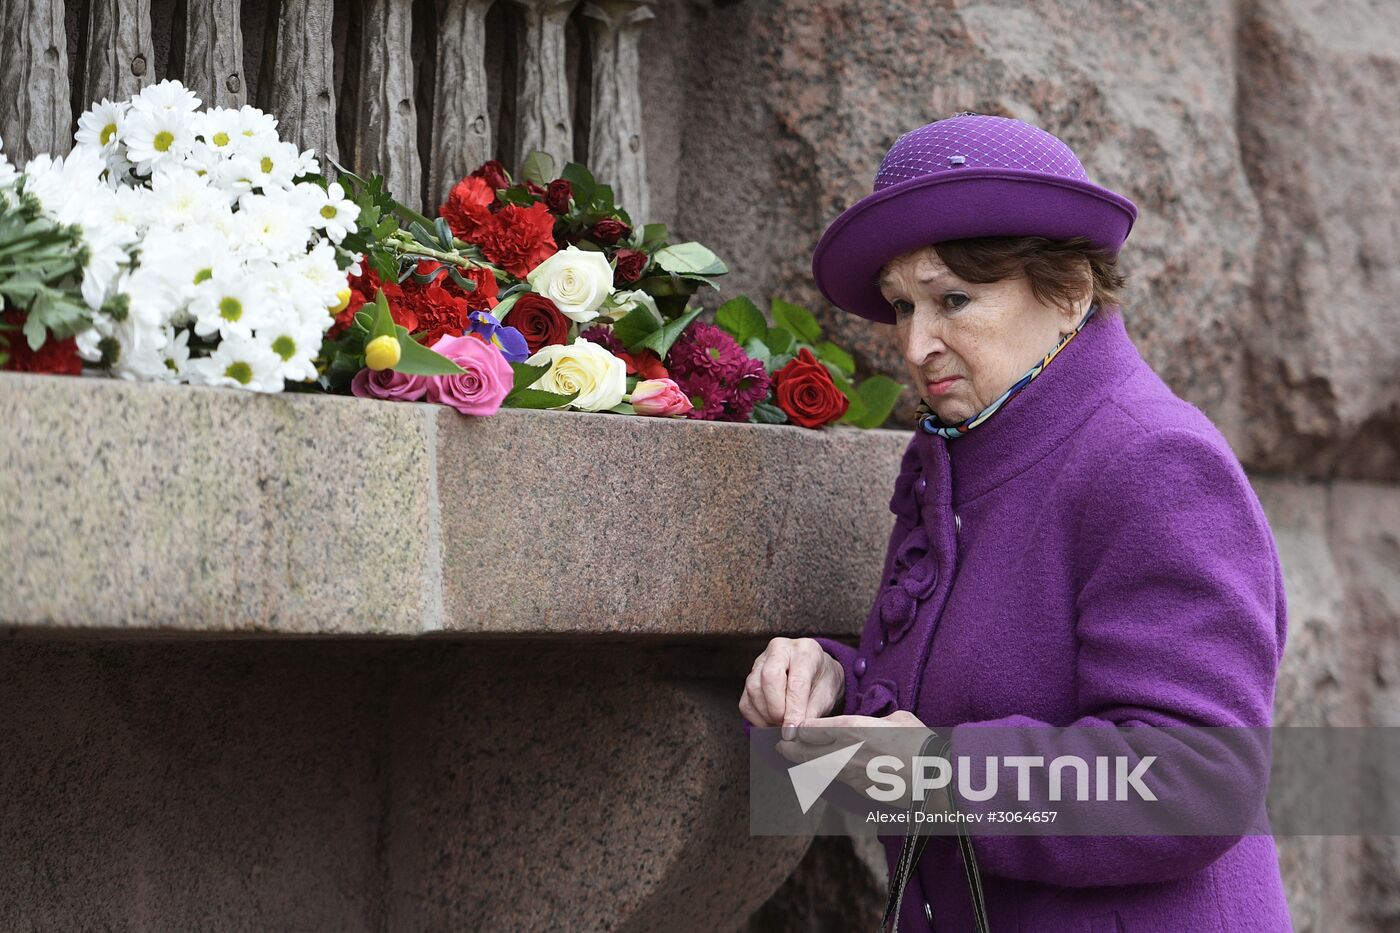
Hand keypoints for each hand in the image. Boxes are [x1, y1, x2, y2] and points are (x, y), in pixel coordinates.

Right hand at [738, 637, 845, 734]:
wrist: (815, 674)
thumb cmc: (822, 683)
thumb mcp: (826, 696)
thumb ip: (812, 713)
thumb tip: (796, 732)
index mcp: (805, 650)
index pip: (796, 681)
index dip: (793, 709)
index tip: (793, 731)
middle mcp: (780, 649)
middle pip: (769, 677)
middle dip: (776, 708)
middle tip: (786, 726)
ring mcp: (760, 661)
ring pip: (754, 689)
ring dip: (766, 715)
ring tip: (781, 725)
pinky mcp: (749, 676)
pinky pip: (746, 701)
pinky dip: (757, 719)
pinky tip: (771, 723)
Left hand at [775, 710, 949, 812]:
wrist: (934, 779)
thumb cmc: (921, 743)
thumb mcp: (899, 719)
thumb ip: (879, 719)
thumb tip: (876, 722)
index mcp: (852, 728)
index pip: (812, 729)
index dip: (799, 729)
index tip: (792, 728)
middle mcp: (844, 752)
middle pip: (805, 752)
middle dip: (789, 749)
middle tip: (778, 746)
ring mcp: (849, 774)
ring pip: (815, 769)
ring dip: (801, 764)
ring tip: (790, 759)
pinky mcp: (859, 790)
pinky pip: (835, 780)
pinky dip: (822, 775)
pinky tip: (818, 773)